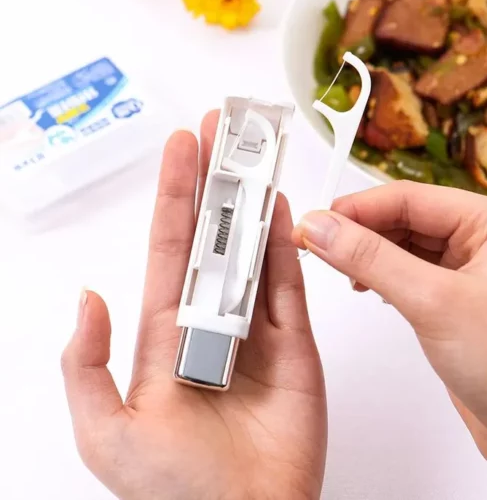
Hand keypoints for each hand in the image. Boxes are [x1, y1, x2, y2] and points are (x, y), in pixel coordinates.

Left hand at [62, 112, 326, 499]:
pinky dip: (287, 244)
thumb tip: (87, 298)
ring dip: (252, 201)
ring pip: (254, 250)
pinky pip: (290, 284)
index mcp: (165, 330)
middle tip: (220, 128)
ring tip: (254, 153)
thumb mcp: (107, 430)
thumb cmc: (174, 487)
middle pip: (212, 234)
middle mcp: (210, 318)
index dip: (174, 194)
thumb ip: (88, 364)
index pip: (169, 246)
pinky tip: (281, 208)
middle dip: (213, 178)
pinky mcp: (294, 342)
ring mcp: (255, 326)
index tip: (180, 146)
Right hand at [293, 180, 486, 475]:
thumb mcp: (434, 302)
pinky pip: (405, 272)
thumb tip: (322, 228)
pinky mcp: (449, 300)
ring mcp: (464, 271)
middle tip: (317, 243)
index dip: (355, 209)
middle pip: (402, 217)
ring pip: (401, 245)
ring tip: (337, 264)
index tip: (315, 224)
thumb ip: (372, 260)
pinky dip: (379, 275)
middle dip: (357, 230)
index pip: (407, 199)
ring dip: (365, 252)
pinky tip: (365, 284)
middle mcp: (479, 242)